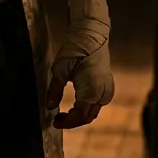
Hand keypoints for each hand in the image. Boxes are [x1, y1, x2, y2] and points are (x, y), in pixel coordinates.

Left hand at [44, 0, 113, 129]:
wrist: (92, 35)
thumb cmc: (75, 50)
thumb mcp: (59, 70)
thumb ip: (54, 91)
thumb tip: (49, 107)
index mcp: (91, 90)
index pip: (79, 115)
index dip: (66, 122)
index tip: (54, 122)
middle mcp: (103, 93)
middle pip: (88, 117)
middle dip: (72, 121)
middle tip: (57, 119)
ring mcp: (108, 90)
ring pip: (94, 112)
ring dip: (80, 115)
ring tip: (64, 113)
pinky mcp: (108, 86)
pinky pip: (98, 104)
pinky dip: (87, 108)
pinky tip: (75, 104)